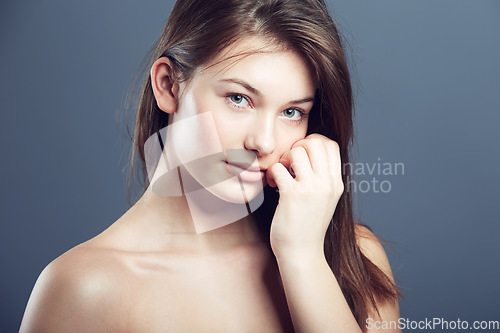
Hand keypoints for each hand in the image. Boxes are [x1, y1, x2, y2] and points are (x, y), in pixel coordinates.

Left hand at [266, 134, 343, 259]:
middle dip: (298, 146)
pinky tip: (272, 185)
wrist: (302, 254)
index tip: (302, 156)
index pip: (331, 145)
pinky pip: (278, 168)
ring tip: (280, 174)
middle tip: (289, 162)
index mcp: (336, 183)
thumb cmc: (308, 226)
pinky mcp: (292, 196)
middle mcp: (327, 184)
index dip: (313, 142)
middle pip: (315, 142)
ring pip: (297, 151)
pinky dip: (271, 173)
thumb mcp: (325, 200)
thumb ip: (322, 179)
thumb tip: (308, 154)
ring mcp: (311, 189)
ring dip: (283, 159)